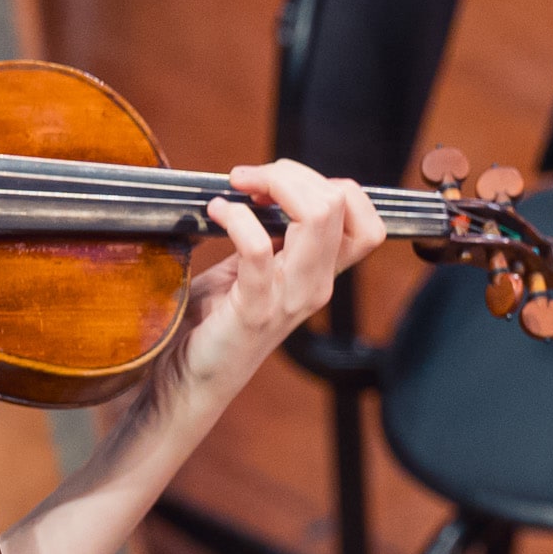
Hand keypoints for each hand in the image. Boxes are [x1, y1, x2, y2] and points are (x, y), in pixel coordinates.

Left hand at [145, 160, 386, 420]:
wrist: (189, 379)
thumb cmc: (214, 322)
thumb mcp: (253, 270)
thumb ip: (270, 235)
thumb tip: (263, 185)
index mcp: (320, 273)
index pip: (364, 216)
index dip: (326, 184)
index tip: (277, 183)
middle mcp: (316, 285)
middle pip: (340, 202)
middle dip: (291, 174)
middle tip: (247, 179)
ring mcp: (290, 299)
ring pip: (318, 214)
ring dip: (274, 184)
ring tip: (235, 189)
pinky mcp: (255, 310)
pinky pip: (258, 247)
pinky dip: (236, 218)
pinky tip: (216, 213)